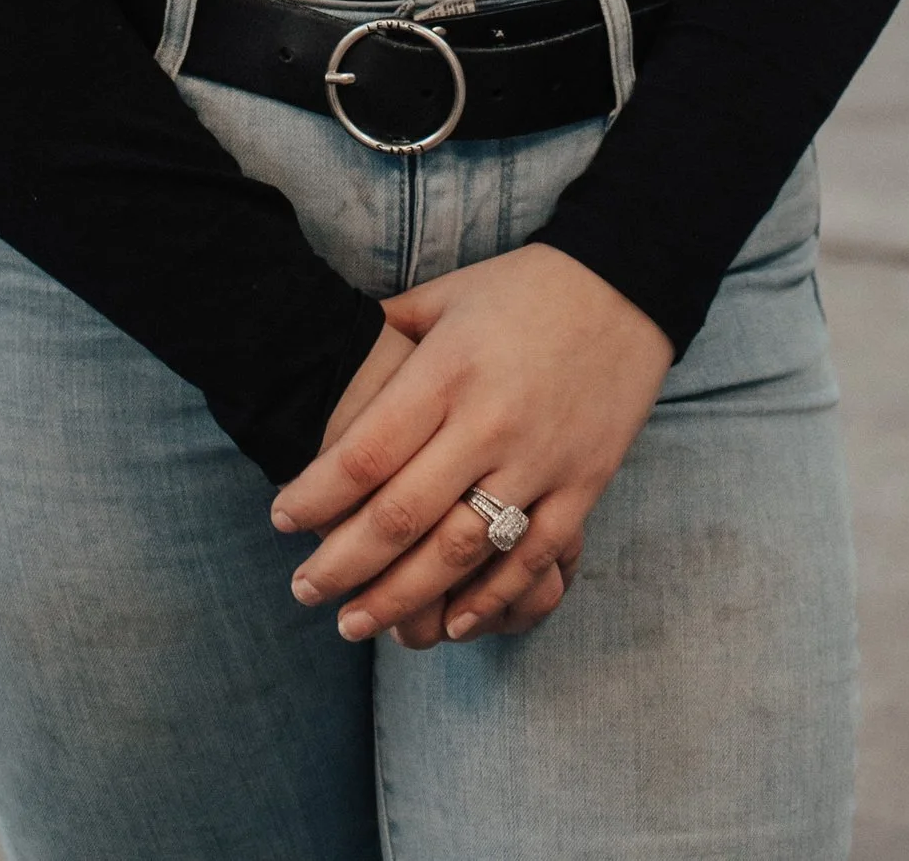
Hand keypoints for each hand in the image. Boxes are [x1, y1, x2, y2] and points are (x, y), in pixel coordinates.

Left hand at [274, 244, 670, 650]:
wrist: (626, 285)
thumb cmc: (523, 287)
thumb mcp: (444, 294)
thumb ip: (388, 336)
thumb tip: (333, 370)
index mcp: (448, 370)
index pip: (365, 454)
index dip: (315, 497)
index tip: (281, 522)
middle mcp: (489, 422)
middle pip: (402, 516)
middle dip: (343, 564)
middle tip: (303, 591)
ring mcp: (540, 460)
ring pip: (460, 552)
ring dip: (402, 597)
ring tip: (355, 623)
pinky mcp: (583, 486)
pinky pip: (532, 560)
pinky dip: (489, 599)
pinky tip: (450, 623)